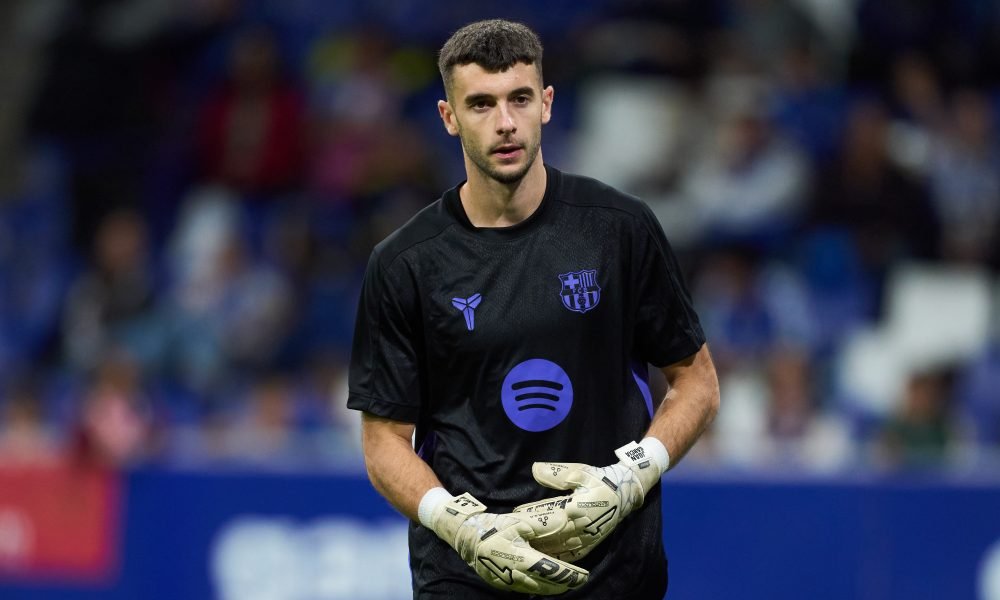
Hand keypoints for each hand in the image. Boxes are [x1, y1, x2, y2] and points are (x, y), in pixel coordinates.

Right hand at [425, 492, 588, 594]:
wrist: (467, 538)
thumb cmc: (494, 527)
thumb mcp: (520, 522)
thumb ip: (545, 525)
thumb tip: (567, 520)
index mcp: (521, 558)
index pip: (551, 571)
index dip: (569, 576)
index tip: (583, 576)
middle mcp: (515, 575)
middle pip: (546, 585)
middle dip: (563, 584)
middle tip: (578, 580)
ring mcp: (508, 583)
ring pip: (537, 590)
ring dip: (552, 587)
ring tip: (565, 582)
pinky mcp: (502, 585)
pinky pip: (525, 589)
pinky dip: (539, 586)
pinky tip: (545, 581)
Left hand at [513, 439, 667, 560]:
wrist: (626, 493)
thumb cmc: (600, 479)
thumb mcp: (579, 471)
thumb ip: (556, 473)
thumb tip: (535, 469)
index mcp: (577, 509)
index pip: (548, 515)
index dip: (531, 516)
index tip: (514, 514)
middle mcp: (581, 528)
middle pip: (550, 534)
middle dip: (530, 534)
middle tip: (511, 533)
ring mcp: (585, 540)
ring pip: (557, 548)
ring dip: (539, 547)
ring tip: (520, 545)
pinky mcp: (589, 546)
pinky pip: (569, 556)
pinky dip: (554, 557)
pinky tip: (541, 557)